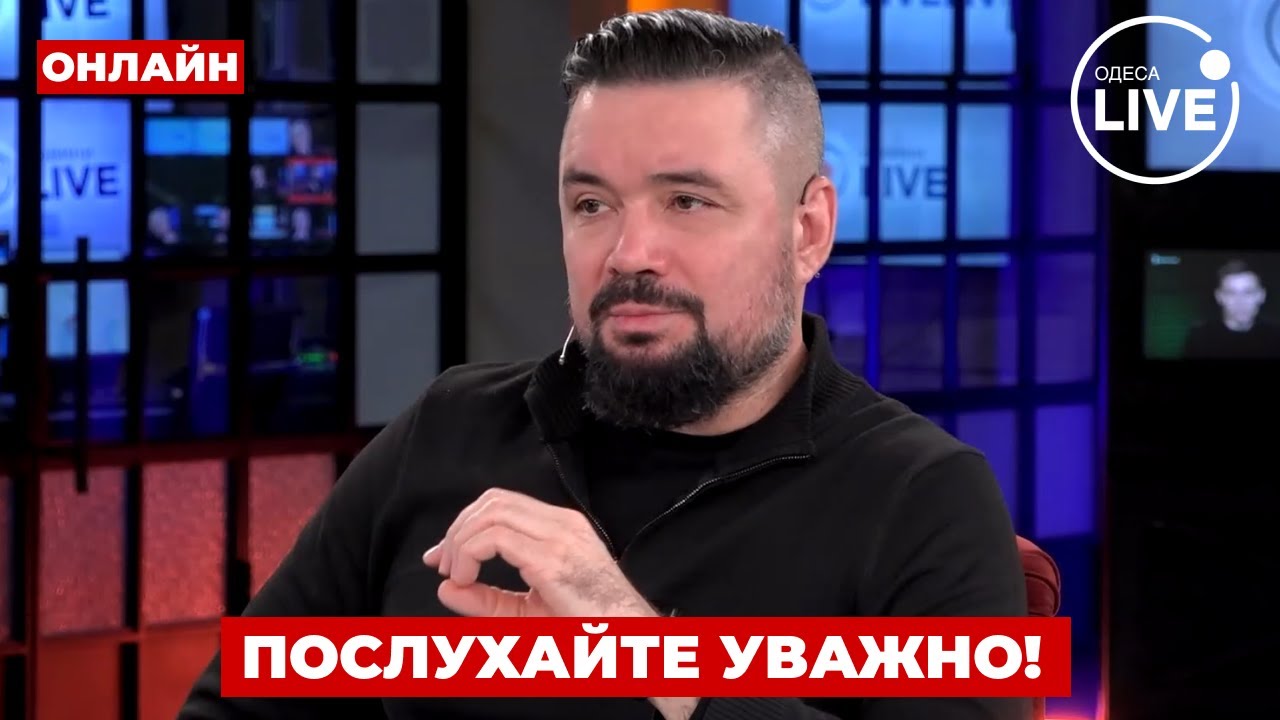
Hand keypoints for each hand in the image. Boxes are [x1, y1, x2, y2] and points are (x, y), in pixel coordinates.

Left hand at [422, 488, 657, 617]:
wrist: (626, 640)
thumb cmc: (587, 628)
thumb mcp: (527, 612)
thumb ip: (486, 600)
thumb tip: (445, 589)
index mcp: (561, 527)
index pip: (502, 503)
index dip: (465, 523)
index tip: (444, 557)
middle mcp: (561, 523)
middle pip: (493, 500)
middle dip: (457, 529)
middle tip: (442, 564)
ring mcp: (558, 537)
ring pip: (491, 514)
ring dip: (461, 542)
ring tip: (455, 574)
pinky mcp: (551, 558)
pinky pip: (495, 538)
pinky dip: (470, 555)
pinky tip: (466, 579)